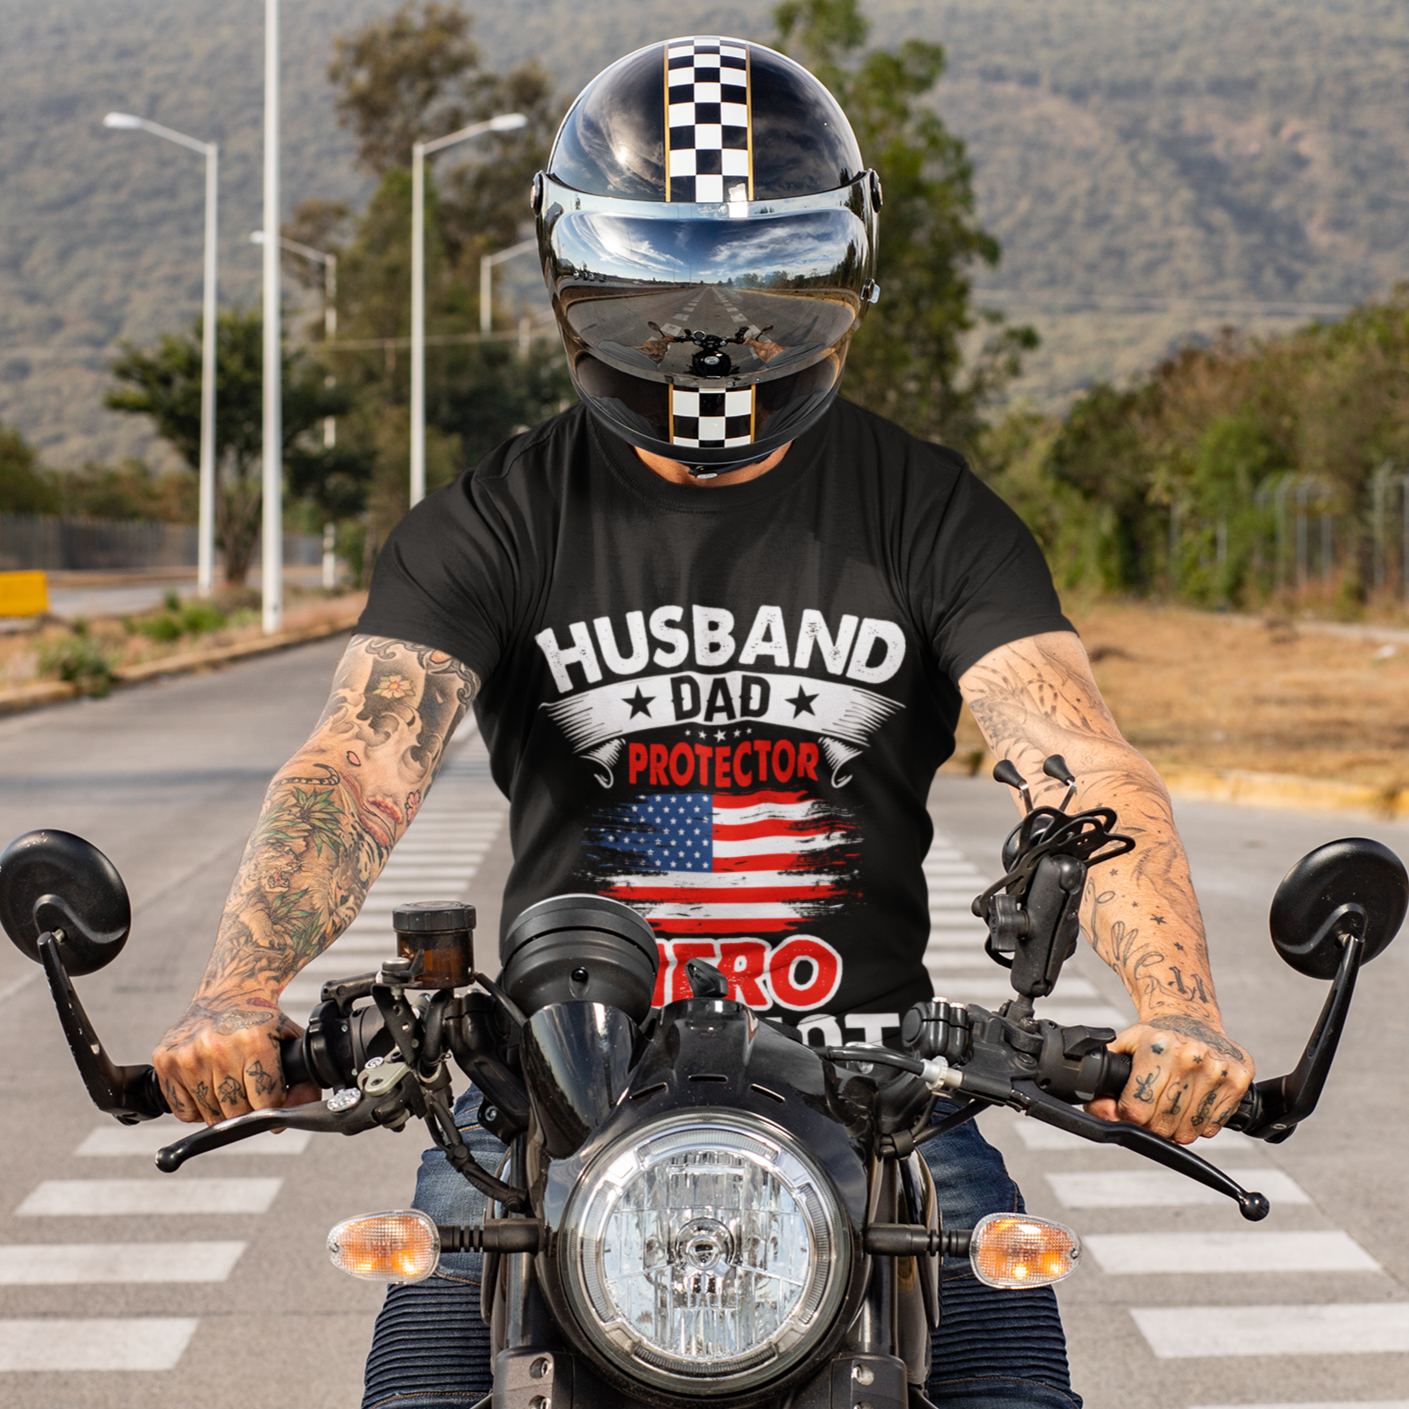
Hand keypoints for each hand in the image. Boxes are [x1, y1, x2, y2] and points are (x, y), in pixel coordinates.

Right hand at [152, 995, 320, 1124]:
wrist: (226, 994)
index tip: (270, 1096)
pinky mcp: (165, 1061)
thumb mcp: (290, 1040)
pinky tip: (207, 1086)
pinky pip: (183, 1111)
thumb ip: (304, 1078)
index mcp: (254, 1040)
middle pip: (236, 1112)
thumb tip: (299, 1110)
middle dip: (248, 1109)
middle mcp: (218, 1047)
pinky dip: (197, 1109)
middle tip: (248, 1090)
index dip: (272, 1105)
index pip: (265, 1101)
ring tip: (228, 1084)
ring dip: (222, 1110)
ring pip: (210, 1115)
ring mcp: (188, 1056)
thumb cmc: (259, 1020)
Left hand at [1087, 1014, 1253, 1144]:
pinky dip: (1200, 1125)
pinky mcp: (1239, 1080)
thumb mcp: (1123, 1048)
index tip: (1130, 1111)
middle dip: (1152, 1126)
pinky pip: (1213, 1126)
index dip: (1129, 1117)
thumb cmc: (1155, 1038)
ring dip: (1177, 1129)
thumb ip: (1104, 1083)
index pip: (1137, 1108)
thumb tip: (1106, 1115)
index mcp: (1158, 1048)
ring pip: (1189, 1131)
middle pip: (1162, 1123)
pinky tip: (1192, 1105)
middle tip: (1151, 1113)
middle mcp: (1190, 1057)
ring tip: (1172, 1108)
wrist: (1191, 1018)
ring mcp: (1218, 1070)